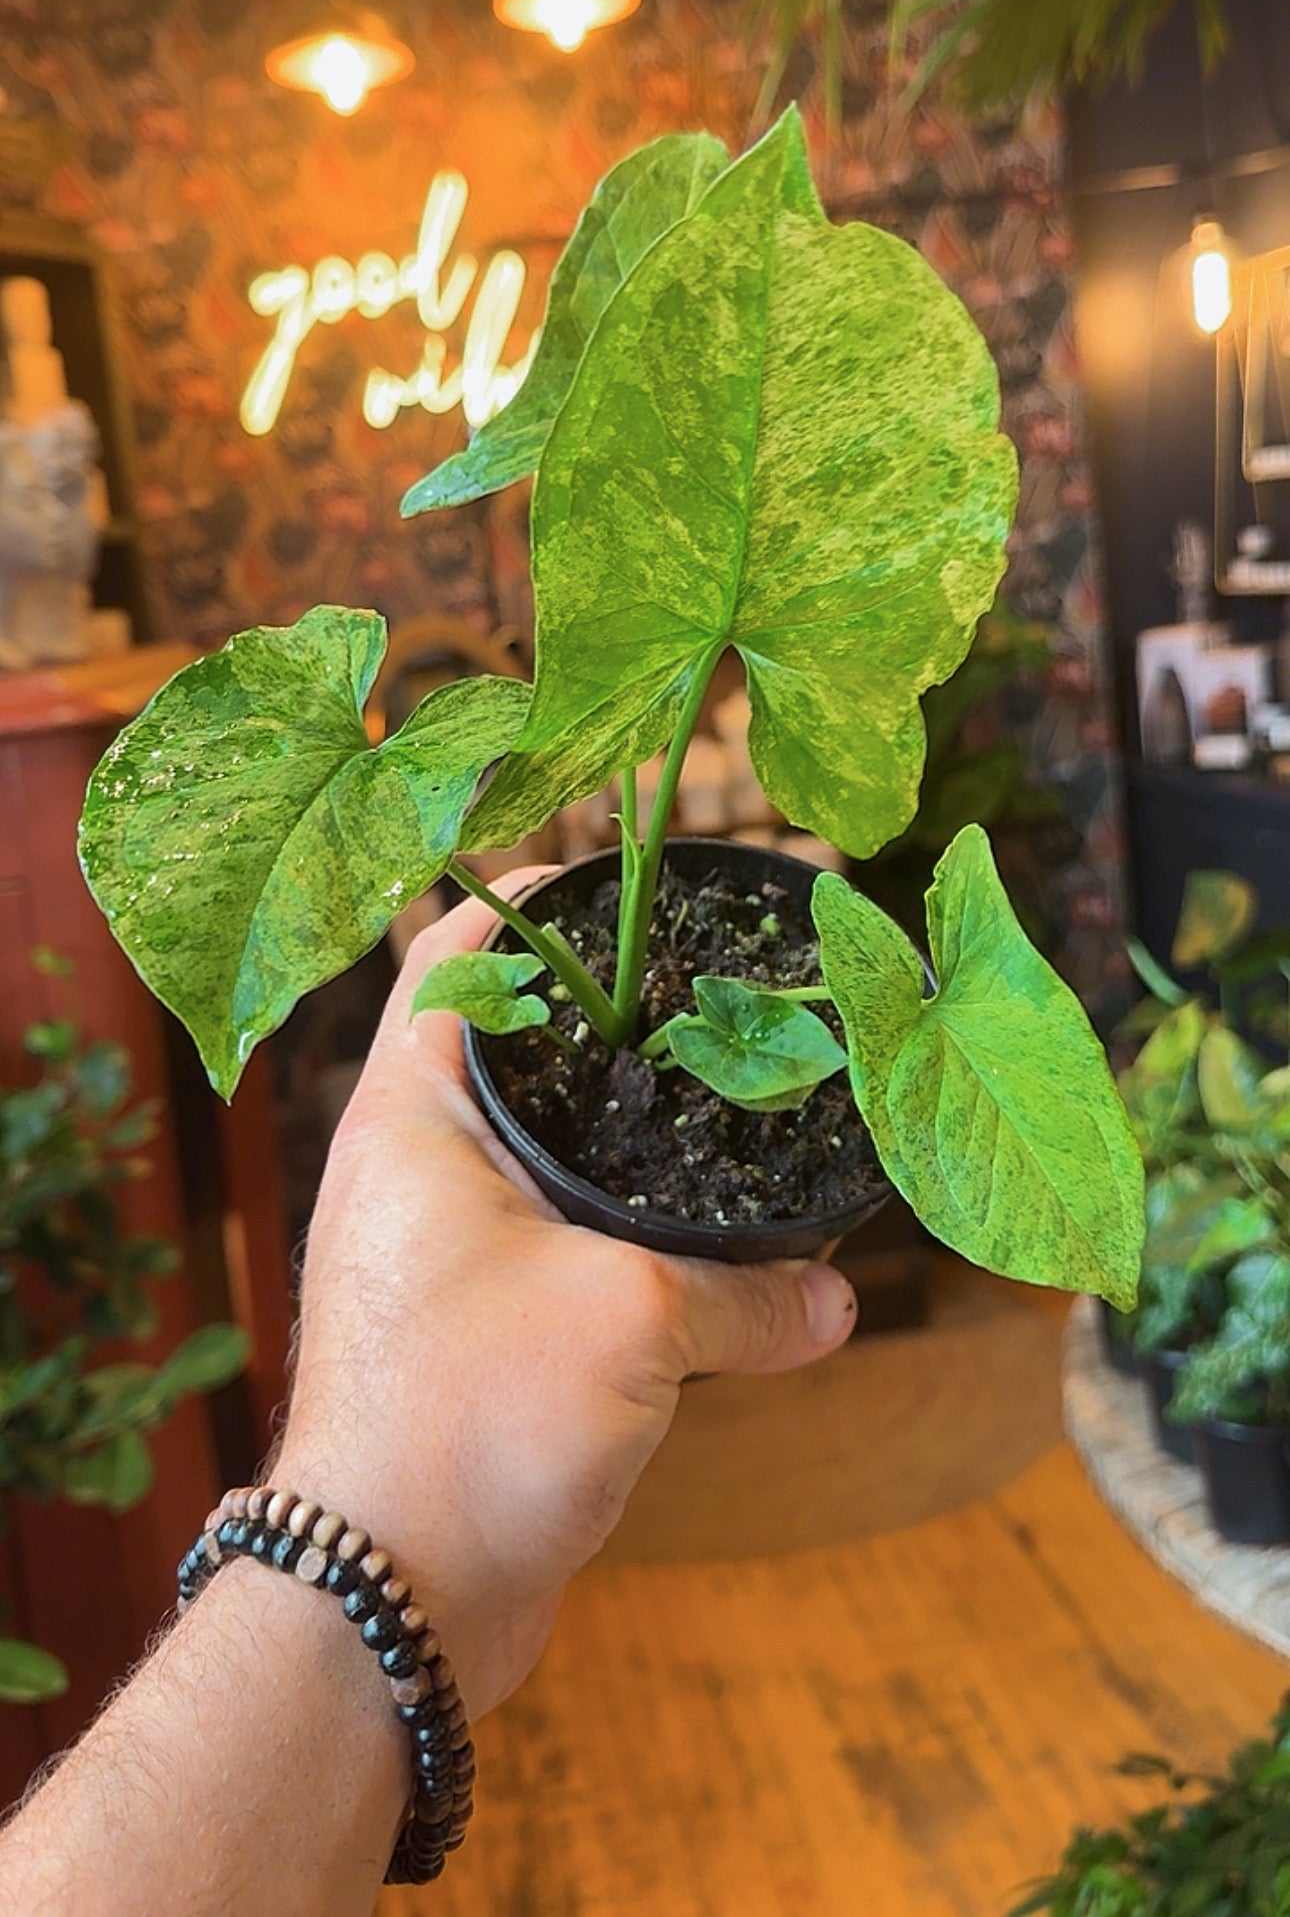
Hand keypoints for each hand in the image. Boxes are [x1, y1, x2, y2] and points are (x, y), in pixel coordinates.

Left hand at [274, 872, 857, 1719]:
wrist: (392, 1603)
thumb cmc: (471, 1422)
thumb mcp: (634, 1324)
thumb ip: (748, 1295)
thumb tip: (836, 1296)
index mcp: (417, 1113)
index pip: (462, 947)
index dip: (545, 894)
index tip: (642, 876)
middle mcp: (422, 1166)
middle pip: (531, 1045)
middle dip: (630, 1017)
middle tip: (734, 984)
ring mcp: (453, 1251)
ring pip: (564, 1154)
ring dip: (646, 1135)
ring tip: (750, 1100)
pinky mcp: (490, 1331)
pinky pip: (580, 1245)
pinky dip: (649, 1233)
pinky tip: (733, 1245)